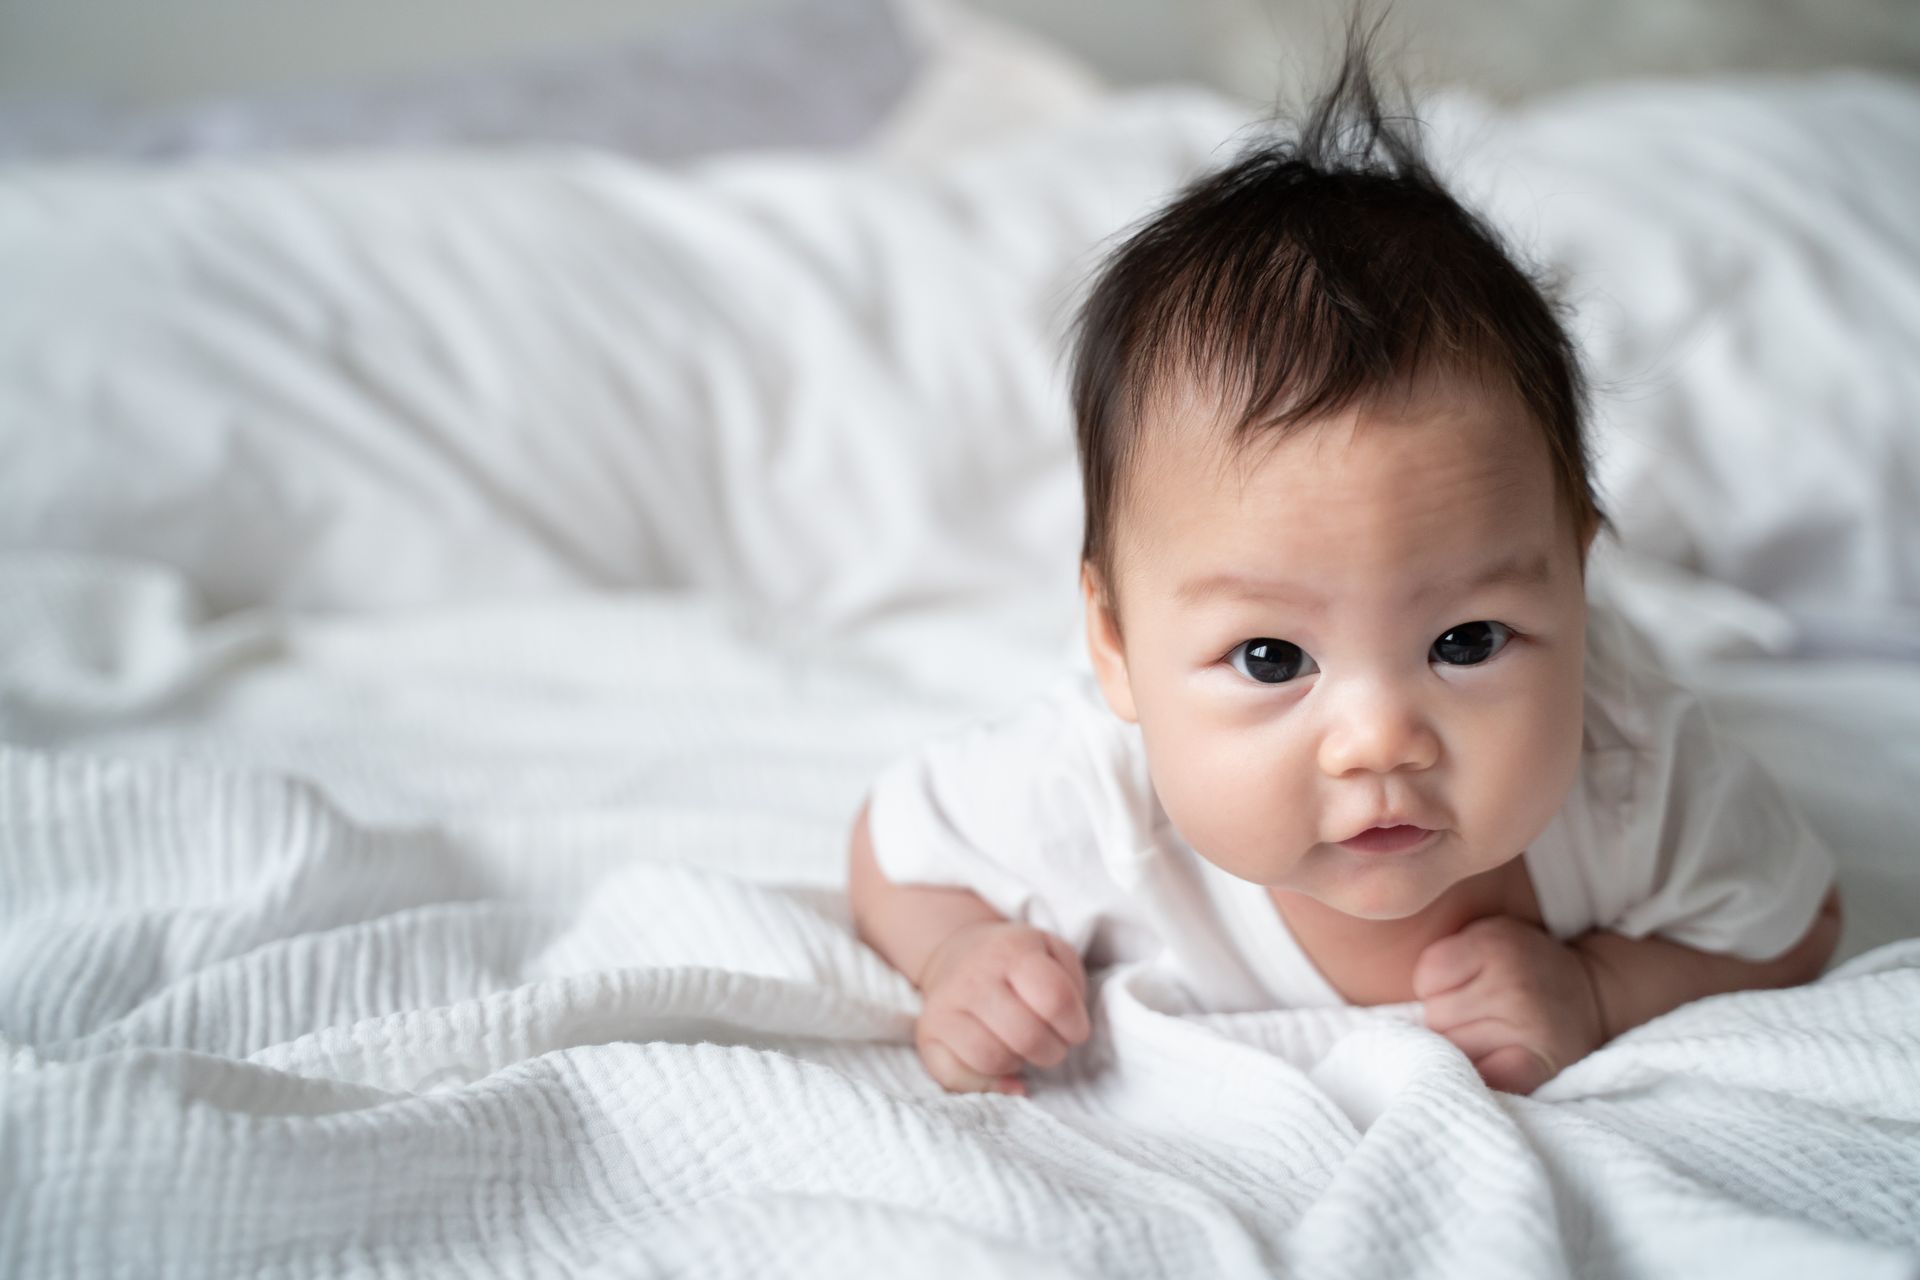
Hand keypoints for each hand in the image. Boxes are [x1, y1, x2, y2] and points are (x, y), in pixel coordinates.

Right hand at [913, 920, 1091, 1094]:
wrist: (956, 952)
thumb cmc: (1015, 960)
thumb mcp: (1053, 950)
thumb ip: (1072, 984)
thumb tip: (1063, 1037)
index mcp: (1011, 951)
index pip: (1054, 1000)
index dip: (1075, 1026)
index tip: (1074, 1030)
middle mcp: (974, 977)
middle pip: (1026, 1036)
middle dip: (1052, 1052)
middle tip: (1052, 1045)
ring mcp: (945, 1006)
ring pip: (992, 1059)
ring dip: (1018, 1065)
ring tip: (1023, 1051)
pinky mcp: (927, 1034)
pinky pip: (956, 1077)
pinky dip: (987, 1083)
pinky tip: (1002, 1072)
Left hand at [1413, 915, 1606, 1094]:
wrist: (1589, 993)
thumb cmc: (1518, 965)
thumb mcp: (1485, 935)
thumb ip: (1446, 953)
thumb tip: (1391, 996)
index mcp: (1495, 945)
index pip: (1426, 978)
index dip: (1434, 985)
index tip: (1458, 984)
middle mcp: (1512, 984)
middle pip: (1437, 1018)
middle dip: (1447, 1017)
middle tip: (1478, 1011)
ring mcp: (1528, 1026)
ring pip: (1453, 1050)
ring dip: (1462, 1046)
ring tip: (1491, 1031)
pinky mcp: (1537, 1064)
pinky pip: (1485, 1079)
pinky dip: (1480, 1075)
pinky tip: (1492, 1060)